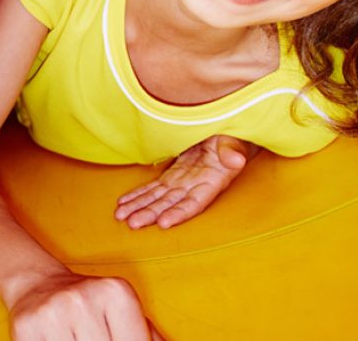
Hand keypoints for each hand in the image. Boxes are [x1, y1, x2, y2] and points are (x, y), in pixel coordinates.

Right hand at [10, 269, 160, 339]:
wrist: (39, 283)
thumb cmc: (88, 303)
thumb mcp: (122, 309)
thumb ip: (148, 333)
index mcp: (116, 292)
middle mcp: (84, 298)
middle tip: (95, 338)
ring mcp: (54, 313)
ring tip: (78, 339)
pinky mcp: (27, 327)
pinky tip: (59, 340)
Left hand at [115, 136, 257, 229]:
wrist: (225, 133)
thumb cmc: (232, 138)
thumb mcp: (234, 141)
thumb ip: (232, 150)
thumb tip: (236, 159)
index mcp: (211, 182)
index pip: (193, 202)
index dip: (178, 213)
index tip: (163, 223)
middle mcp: (193, 186)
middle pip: (169, 204)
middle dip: (150, 214)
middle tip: (132, 223)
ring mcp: (181, 181)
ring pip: (157, 198)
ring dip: (139, 207)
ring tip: (122, 216)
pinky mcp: (172, 174)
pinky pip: (154, 187)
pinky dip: (139, 194)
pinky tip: (125, 202)